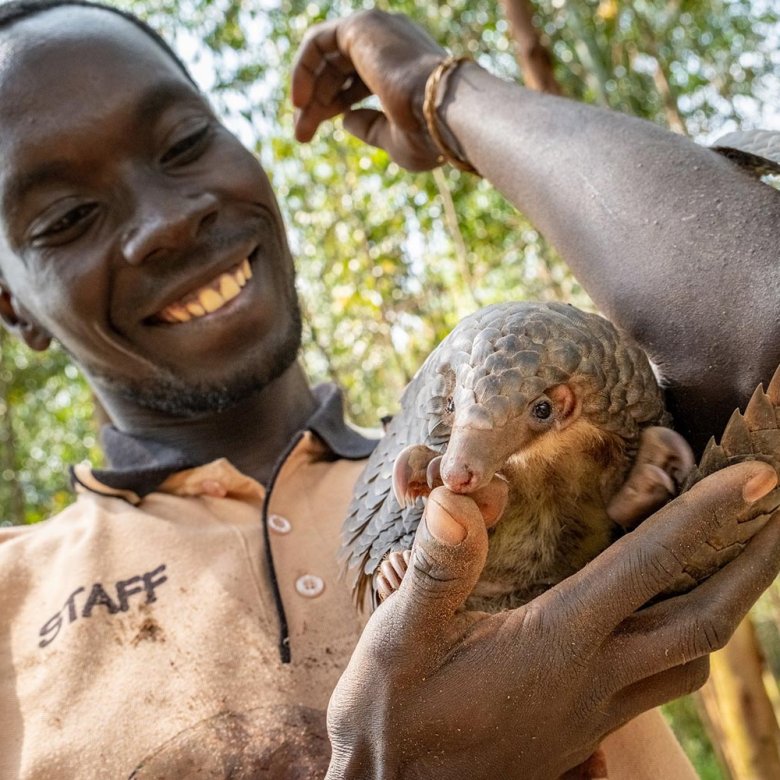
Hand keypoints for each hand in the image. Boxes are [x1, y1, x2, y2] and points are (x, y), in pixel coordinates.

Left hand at [291, 10, 446, 169]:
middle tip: (301, 135)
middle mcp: (392, 42)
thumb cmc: (427, 134)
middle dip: (316, 104)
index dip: (333, 107)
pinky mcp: (361, 26)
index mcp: (405, 67)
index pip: (357, 81)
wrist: (443, 114)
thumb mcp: (394, 138)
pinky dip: (303, 69)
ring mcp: (377, 30)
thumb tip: (344, 119)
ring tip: (301, 126)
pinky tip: (300, 101)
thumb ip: (369, 126)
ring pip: (326, 58)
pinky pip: (317, 42)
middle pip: (338, 69)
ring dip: (308, 92)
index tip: (313, 135)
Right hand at [326, 461, 779, 778]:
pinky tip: (671, 622)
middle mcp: (590, 677)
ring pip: (691, 660)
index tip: (755, 476)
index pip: (647, 568)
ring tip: (742, 560)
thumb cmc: (394, 715)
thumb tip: (457, 501)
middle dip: (754, 564)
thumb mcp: (400, 638)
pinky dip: (687, 642)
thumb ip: (438, 571)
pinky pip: (662, 683)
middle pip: (703, 623)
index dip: (706, 517)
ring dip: (729, 606)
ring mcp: (594, 709)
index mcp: (553, 642)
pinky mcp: (586, 727)